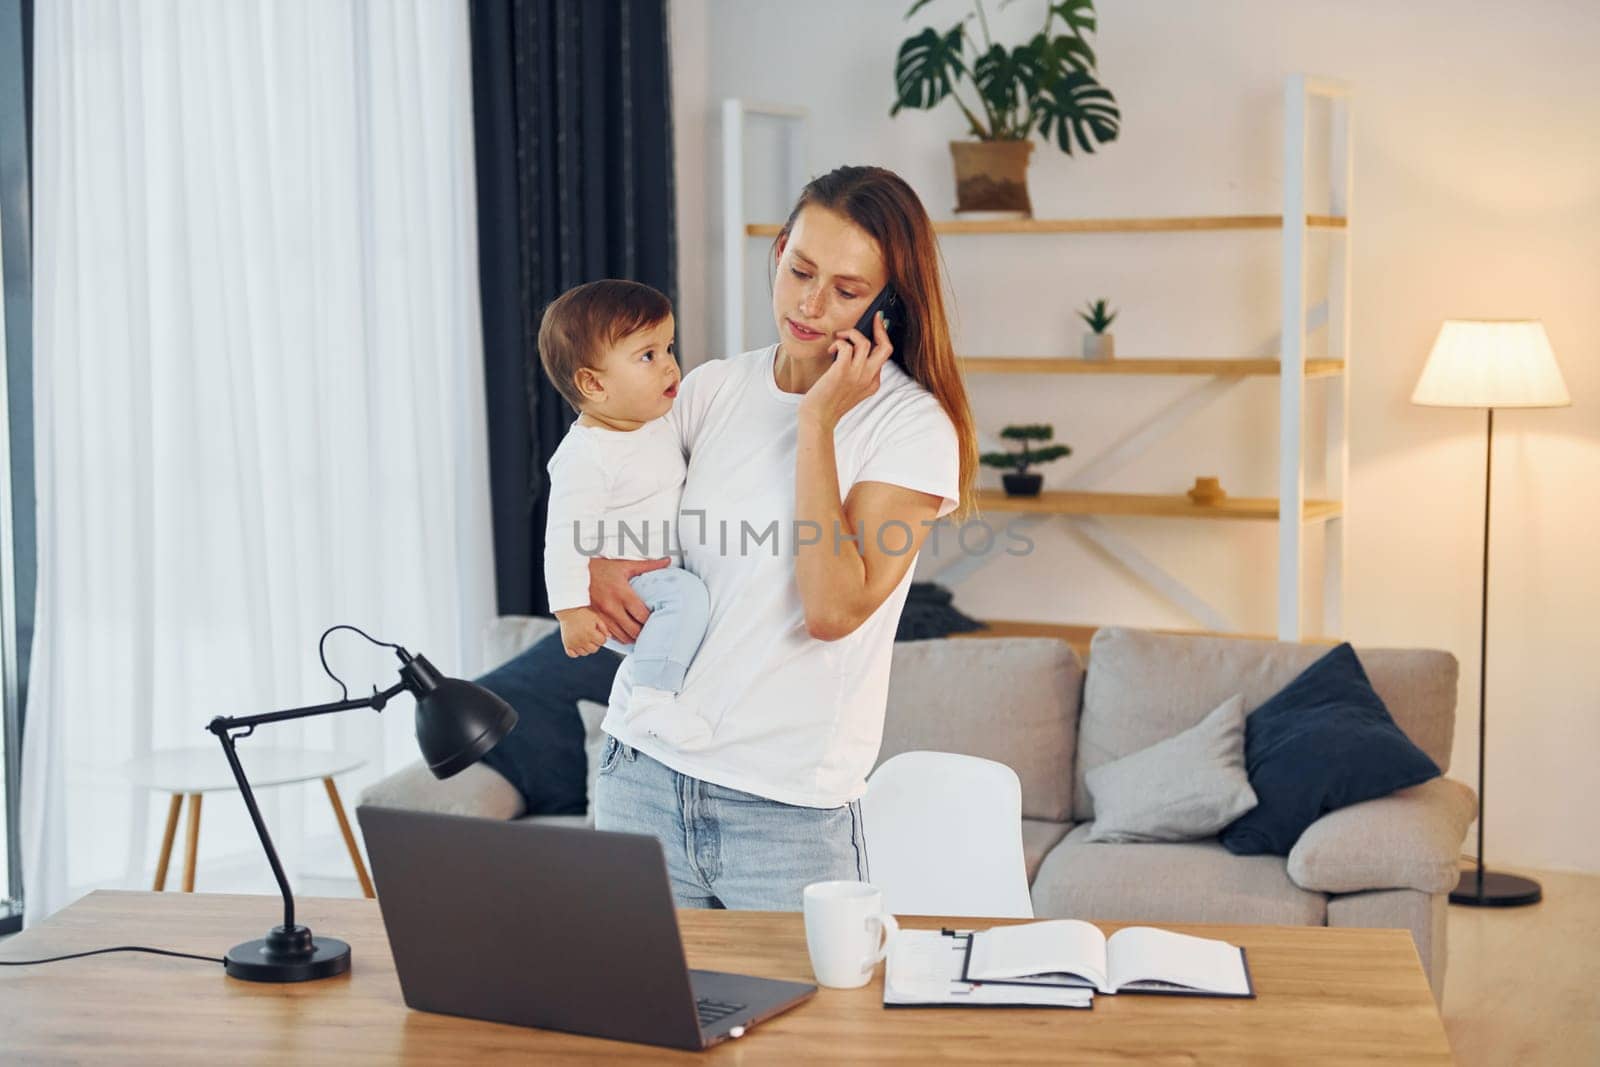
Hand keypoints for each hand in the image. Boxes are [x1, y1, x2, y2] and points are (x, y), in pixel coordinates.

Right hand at [556, 607, 610, 656]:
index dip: (602, 637)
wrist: (568, 611)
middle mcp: (582, 640)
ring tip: (584, 638)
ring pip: (585, 653)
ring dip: (586, 648)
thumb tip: (609, 636)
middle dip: (595, 643)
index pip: (602, 642)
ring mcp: (574, 643)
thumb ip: (604, 628)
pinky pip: (573, 655)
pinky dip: (576, 652)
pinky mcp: (567, 645)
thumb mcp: (596, 617)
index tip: (598, 633)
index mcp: (590, 633)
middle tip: (591, 636)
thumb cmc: (583, 613)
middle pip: (594, 649)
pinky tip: (578, 644)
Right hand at [587, 556, 670, 642]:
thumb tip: (667, 561)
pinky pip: (611, 636)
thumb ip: (648, 565)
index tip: (658, 616)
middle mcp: (612, 607)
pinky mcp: (596, 620)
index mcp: (622, 594)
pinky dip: (621, 637)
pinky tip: (627, 632)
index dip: (652, 619)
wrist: (576, 572)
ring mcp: (603, 616)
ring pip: (622, 637)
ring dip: (633, 637)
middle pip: (634, 630)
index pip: (642, 615)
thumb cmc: (601, 568)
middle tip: (651, 627)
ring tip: (641, 631)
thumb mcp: (625, 565)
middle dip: (645, 631)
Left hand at [796, 310, 894, 431]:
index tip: (879, 322)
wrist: (819, 418)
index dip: (882, 336)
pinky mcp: (841, 371)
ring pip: (864, 342)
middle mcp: (868, 378)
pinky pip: (846, 346)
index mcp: (873, 382)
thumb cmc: (830, 402)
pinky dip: (838, 343)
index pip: (885, 355)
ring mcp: (856, 375)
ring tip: (840, 339)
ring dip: (851, 334)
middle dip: (879, 328)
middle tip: (872, 317)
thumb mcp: (852, 388)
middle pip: (885, 347)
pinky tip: (830, 350)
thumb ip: (858, 372)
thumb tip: (854, 347)